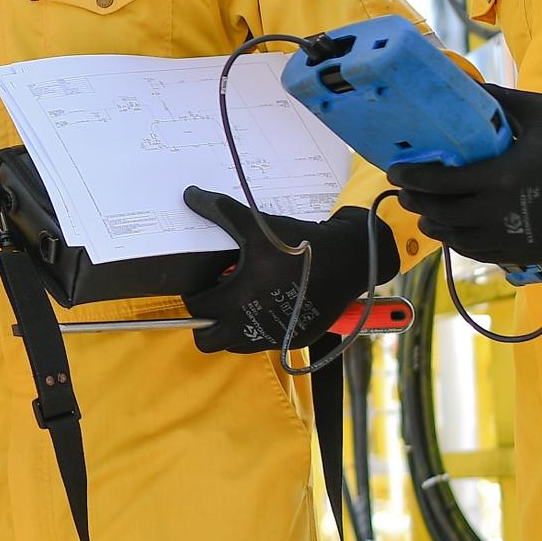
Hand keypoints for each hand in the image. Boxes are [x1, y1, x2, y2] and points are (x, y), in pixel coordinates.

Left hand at [181, 192, 392, 353]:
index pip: (198, 309)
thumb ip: (220, 211)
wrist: (349, 259)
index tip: (202, 285)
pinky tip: (265, 304)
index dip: (194, 296)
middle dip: (205, 322)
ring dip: (230, 328)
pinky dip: (256, 330)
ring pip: (234, 345)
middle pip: (208, 340)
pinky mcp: (292, 340)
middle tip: (214, 299)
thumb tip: (192, 195)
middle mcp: (254, 325)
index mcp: (240, 298)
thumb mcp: (259, 225)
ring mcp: (274, 337)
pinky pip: (261, 343)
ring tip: (239, 301)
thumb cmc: (302, 243)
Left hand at [388, 85, 541, 268]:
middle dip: (415, 202)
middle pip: (440, 213)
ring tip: (425, 211)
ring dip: (434, 224)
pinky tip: (453, 229)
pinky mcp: (520, 253)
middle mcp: (499, 212)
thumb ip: (499, 98)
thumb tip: (465, 83)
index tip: (395, 170)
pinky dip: (458, 242)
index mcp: (500, 177)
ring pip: (454, 238)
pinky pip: (476, 252)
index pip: (439, 182)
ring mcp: (509, 237)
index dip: (411, 178)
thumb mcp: (539, 112)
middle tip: (404, 190)